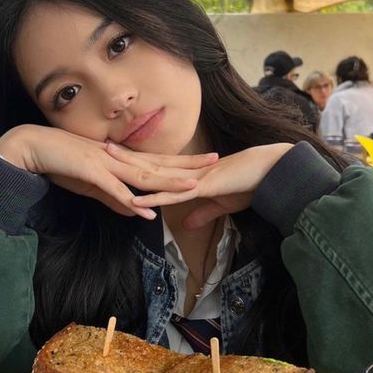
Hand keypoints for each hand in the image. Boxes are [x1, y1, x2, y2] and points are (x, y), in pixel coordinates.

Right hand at [0, 125, 216, 218]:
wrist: (32, 147)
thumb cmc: (61, 163)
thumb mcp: (92, 184)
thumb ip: (114, 197)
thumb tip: (137, 212)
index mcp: (120, 159)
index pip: (157, 162)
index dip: (182, 163)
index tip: (205, 163)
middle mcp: (118, 158)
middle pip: (159, 165)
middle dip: (187, 166)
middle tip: (215, 162)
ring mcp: (106, 164)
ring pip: (143, 176)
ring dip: (168, 182)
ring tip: (192, 186)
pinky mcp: (90, 172)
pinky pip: (113, 189)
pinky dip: (129, 199)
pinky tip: (145, 209)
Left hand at [110, 142, 292, 227]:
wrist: (273, 174)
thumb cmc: (252, 185)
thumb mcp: (224, 203)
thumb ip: (204, 213)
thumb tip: (187, 224)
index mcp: (192, 172)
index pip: (159, 165)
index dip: (137, 160)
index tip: (118, 154)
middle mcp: (189, 171)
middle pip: (150, 163)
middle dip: (125, 157)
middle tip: (99, 147)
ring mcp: (194, 177)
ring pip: (155, 173)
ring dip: (131, 169)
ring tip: (105, 162)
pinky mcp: (203, 187)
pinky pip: (173, 193)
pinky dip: (153, 196)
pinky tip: (134, 198)